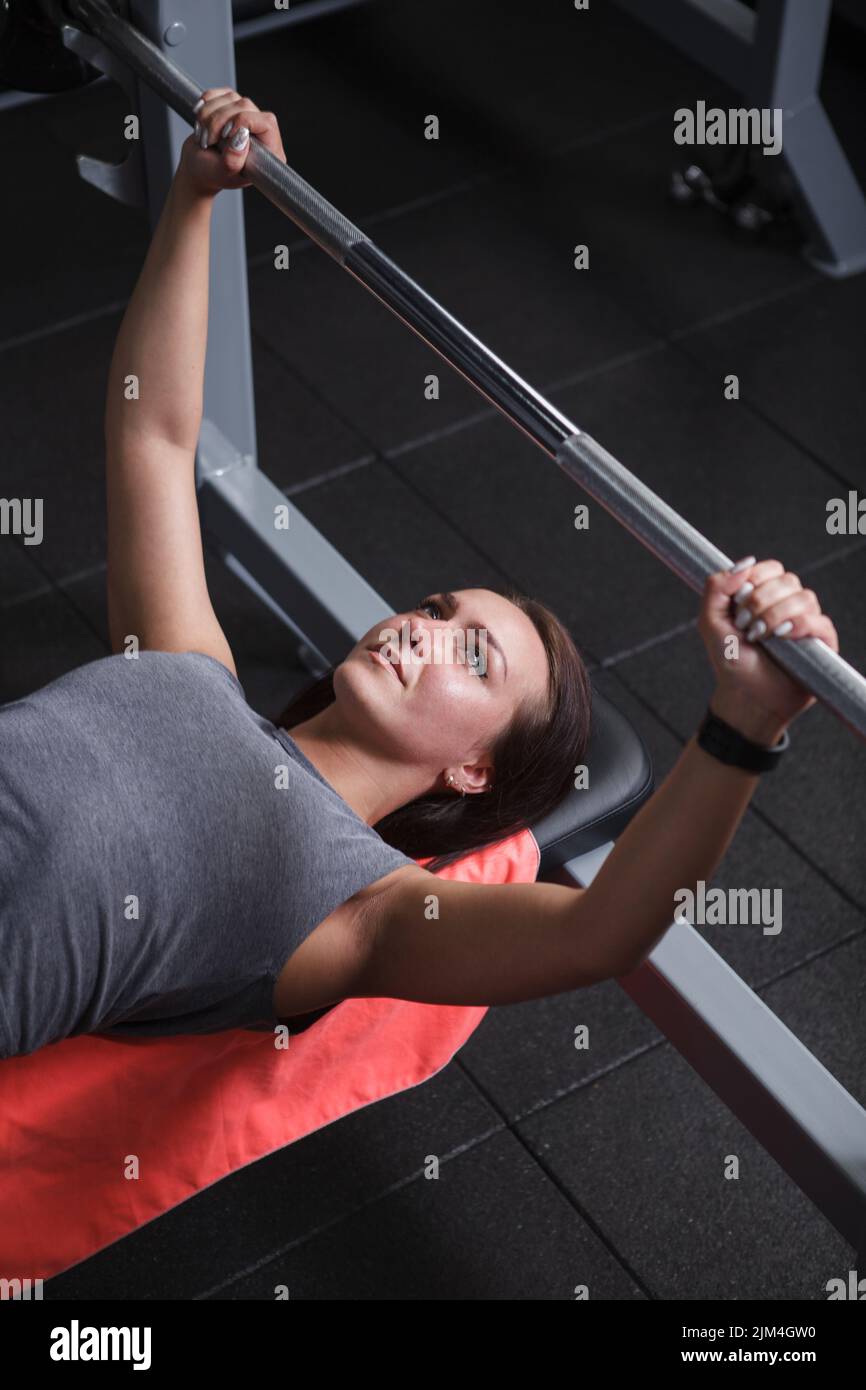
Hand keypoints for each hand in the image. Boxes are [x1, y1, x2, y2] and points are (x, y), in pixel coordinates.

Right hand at [178, 87, 285, 197]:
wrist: (196, 167)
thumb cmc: (210, 174)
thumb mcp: (221, 173)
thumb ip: (233, 160)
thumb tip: (242, 136)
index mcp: (268, 153)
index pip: (267, 122)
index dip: (244, 121)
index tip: (226, 135)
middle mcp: (261, 133)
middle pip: (245, 105)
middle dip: (219, 120)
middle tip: (209, 140)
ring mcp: (247, 118)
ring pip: (231, 97)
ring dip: (209, 115)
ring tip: (205, 136)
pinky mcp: (232, 107)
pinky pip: (221, 93)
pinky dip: (206, 104)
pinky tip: (201, 121)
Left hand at [698, 557, 839, 737]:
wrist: (744, 695)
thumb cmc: (730, 661)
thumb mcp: (710, 621)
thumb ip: (716, 587)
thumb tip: (743, 564)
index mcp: (764, 596)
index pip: (770, 568)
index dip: (755, 580)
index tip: (738, 604)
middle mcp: (787, 605)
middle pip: (788, 579)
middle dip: (762, 600)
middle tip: (746, 625)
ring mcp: (806, 623)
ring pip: (805, 597)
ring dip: (777, 614)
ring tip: (761, 636)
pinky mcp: (821, 642)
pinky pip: (820, 621)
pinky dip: (800, 625)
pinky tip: (782, 637)